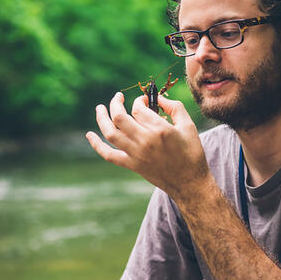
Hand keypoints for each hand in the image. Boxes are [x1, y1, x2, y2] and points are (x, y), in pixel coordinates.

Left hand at [86, 92, 209, 199]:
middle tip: (118, 96)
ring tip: (99, 108)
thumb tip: (159, 98)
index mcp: (160, 129)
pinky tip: (89, 135)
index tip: (144, 100)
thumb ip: (174, 107)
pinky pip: (109, 154)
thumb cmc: (192, 153)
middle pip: (119, 116)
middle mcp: (145, 141)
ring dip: (101, 118)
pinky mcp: (132, 165)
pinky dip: (97, 145)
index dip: (139, 100)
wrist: (189, 183)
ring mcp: (136, 154)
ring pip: (110, 133)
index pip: (139, 108)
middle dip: (116, 102)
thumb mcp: (188, 126)